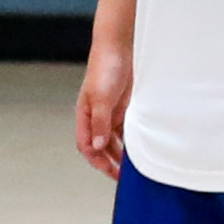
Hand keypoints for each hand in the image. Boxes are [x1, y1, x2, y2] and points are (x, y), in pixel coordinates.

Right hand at [71, 45, 133, 178]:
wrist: (119, 46)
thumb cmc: (105, 67)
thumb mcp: (101, 97)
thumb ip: (100, 122)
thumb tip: (98, 145)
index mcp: (85, 114)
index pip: (86, 145)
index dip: (97, 161)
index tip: (112, 173)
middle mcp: (95, 116)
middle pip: (99, 146)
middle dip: (109, 162)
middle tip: (123, 176)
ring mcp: (110, 112)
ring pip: (112, 139)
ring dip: (120, 153)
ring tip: (132, 166)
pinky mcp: (123, 106)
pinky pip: (124, 129)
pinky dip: (129, 140)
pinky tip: (139, 147)